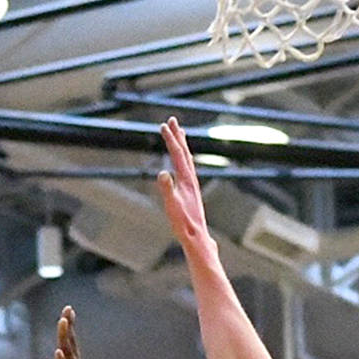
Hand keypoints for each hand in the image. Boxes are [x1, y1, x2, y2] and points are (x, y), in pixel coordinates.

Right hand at [156, 116, 211, 247]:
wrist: (197, 237)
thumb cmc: (184, 224)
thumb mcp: (172, 206)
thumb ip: (167, 189)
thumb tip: (161, 173)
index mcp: (186, 180)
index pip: (177, 154)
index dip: (171, 139)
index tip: (164, 125)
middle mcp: (191, 180)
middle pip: (184, 153)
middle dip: (177, 136)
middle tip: (172, 120)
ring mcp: (192, 186)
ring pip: (187, 160)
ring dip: (182, 146)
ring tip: (179, 134)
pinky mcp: (191, 192)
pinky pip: (187, 170)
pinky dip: (183, 160)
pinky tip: (182, 162)